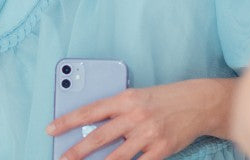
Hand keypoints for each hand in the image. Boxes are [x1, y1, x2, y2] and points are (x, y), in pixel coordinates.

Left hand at [48, 79, 233, 159]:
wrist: (199, 102)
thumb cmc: (165, 98)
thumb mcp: (139, 96)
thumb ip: (119, 110)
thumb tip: (94, 127)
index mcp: (127, 99)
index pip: (91, 110)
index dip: (68, 120)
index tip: (51, 129)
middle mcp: (135, 116)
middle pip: (99, 137)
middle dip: (77, 150)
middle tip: (62, 158)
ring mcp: (148, 133)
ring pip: (116, 156)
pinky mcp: (161, 148)